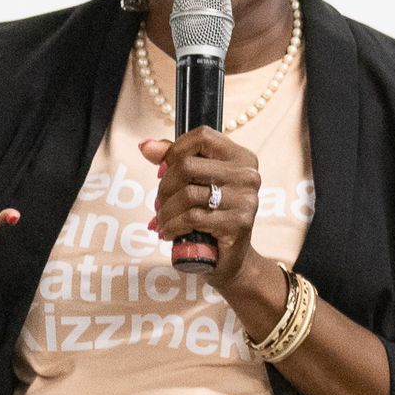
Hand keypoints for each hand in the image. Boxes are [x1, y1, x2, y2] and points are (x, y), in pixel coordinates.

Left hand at [141, 129, 263, 293]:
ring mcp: (245, 199)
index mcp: (241, 158)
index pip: (202, 136)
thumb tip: (147, 146)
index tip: (166, 170)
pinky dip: (172, 226)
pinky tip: (169, 233)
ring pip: (187, 194)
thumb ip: (175, 161)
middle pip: (188, 166)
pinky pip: (192, 218)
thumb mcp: (197, 184)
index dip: (175, 150)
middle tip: (160, 203)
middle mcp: (247, 174)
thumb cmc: (212, 216)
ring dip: (165, 211)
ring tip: (162, 220)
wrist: (230, 257)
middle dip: (164, 187)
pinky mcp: (238, 223)